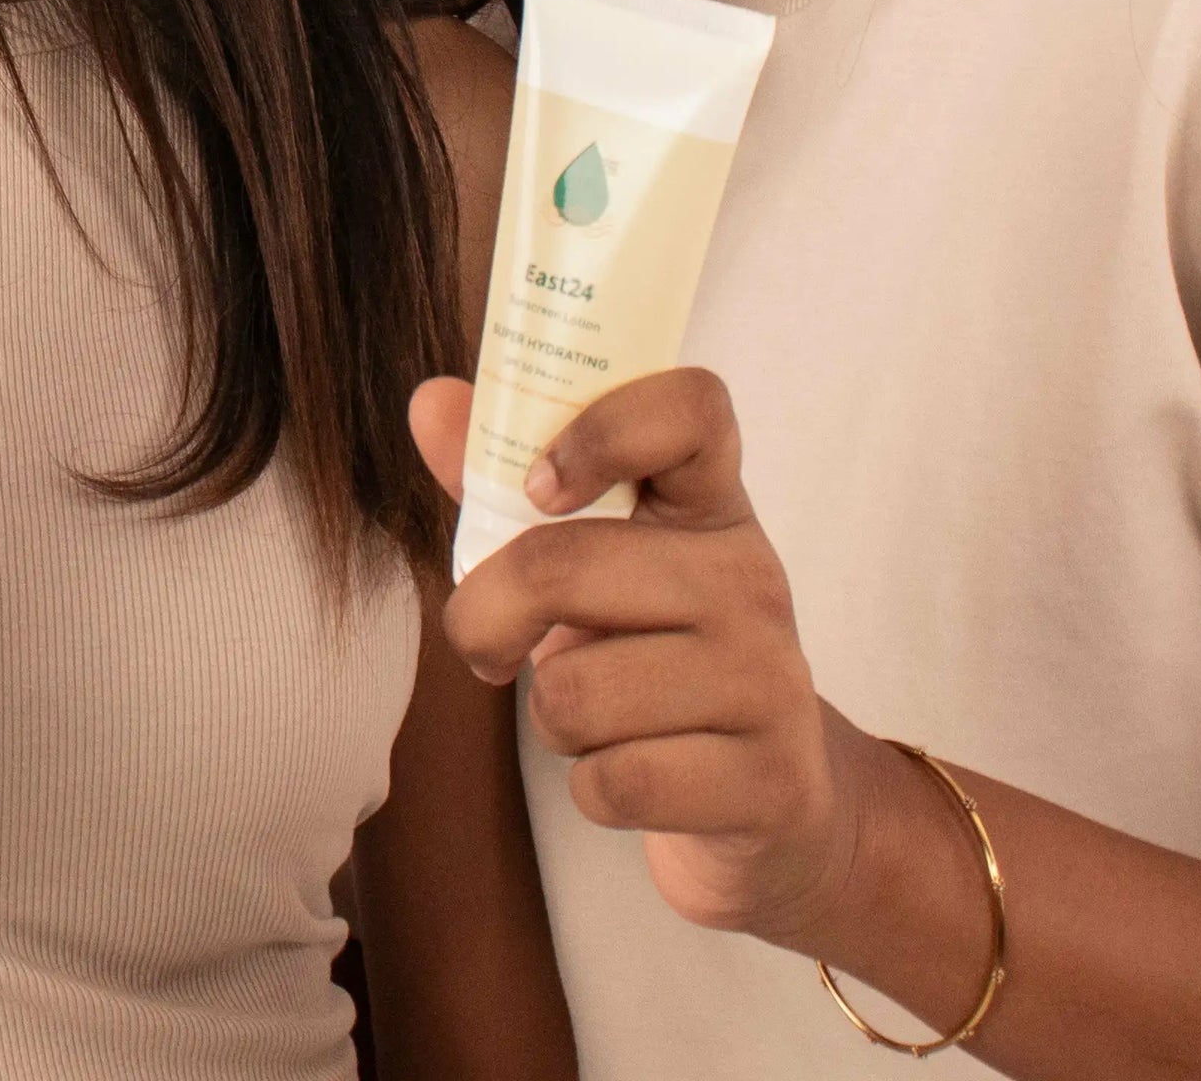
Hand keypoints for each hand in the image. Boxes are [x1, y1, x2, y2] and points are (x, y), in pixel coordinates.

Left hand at [412, 367, 882, 950]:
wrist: (768, 798)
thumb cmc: (654, 657)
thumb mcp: (595, 564)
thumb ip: (505, 486)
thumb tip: (429, 402)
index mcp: (709, 508)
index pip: (688, 409)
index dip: (601, 429)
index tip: (538, 488)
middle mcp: (752, 579)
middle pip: (561, 566)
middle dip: (485, 619)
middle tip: (492, 645)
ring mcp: (771, 682)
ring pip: (575, 694)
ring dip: (554, 718)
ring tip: (598, 716)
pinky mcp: (770, 782)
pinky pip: (616, 783)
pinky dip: (593, 791)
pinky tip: (633, 775)